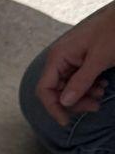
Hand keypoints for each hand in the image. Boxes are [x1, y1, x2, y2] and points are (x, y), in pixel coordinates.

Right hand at [36, 2, 114, 126]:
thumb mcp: (99, 59)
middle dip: (74, 102)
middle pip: (57, 90)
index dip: (53, 107)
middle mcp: (60, 58)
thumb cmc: (114, 31)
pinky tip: (102, 84)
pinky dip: (89, 86)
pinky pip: (79, 79)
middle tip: (95, 106)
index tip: (66, 121)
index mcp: (58, 56)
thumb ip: (81, 82)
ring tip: (102, 93)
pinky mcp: (81, 59)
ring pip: (69, 87)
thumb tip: (64, 102)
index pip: (44, 89)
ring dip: (84, 95)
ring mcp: (70, 58)